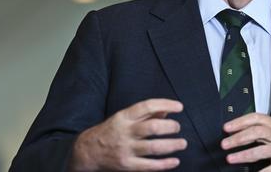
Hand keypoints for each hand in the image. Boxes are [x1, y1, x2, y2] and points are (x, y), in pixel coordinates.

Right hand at [69, 98, 186, 170]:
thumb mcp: (124, 117)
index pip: (147, 106)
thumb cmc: (110, 131)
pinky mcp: (127, 165)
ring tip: (182, 143)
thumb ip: (145, 113)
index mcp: (124, 117)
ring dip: (172, 145)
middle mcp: (125, 132)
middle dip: (170, 127)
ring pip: (153, 147)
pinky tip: (174, 161)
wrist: (87, 151)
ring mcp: (126, 149)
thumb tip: (166, 110)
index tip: (179, 107)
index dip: (165, 104)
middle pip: (152, 127)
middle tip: (178, 127)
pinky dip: (164, 164)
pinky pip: (149, 166)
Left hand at [221, 113, 270, 171]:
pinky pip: (270, 169)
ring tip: (230, 159)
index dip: (240, 122)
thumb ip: (257, 131)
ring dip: (245, 154)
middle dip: (239, 138)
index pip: (256, 118)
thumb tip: (232, 133)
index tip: (226, 128)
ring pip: (263, 150)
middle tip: (225, 144)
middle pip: (258, 132)